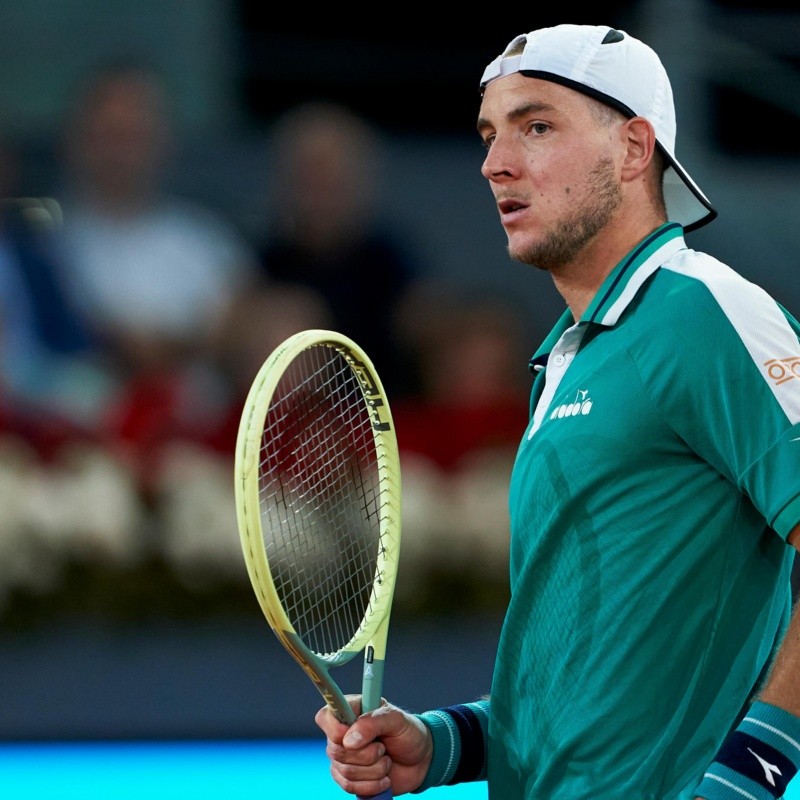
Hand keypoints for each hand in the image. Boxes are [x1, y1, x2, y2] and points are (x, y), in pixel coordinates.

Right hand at [315, 695, 432, 795]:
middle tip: (384, 747)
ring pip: (345, 771)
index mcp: (351, 710)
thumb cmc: (408, 733)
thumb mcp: (396, 720)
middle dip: (367, 754)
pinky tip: (384, 778)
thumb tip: (349, 740)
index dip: (336, 730)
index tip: (354, 737)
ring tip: (387, 761)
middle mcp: (343, 733)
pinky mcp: (349, 778)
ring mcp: (344, 756)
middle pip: (336, 750)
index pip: (325, 717)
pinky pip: (349, 787)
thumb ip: (373, 723)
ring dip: (374, 770)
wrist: (420, 760)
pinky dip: (371, 785)